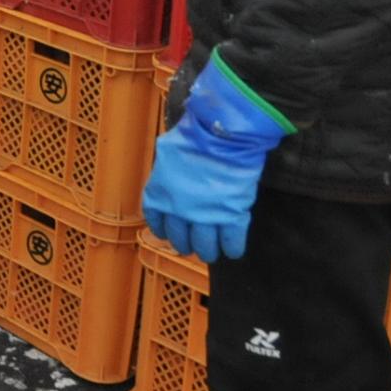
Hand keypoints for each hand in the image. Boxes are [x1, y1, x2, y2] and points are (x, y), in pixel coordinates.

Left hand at [142, 51, 293, 262]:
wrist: (220, 136)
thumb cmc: (193, 138)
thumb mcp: (168, 155)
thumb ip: (168, 172)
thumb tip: (171, 175)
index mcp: (159, 192)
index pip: (156, 219)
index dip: (163, 229)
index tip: (167, 234)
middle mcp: (178, 209)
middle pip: (180, 237)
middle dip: (186, 244)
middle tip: (192, 247)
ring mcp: (205, 215)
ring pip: (204, 244)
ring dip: (208, 251)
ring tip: (212, 254)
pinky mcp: (231, 215)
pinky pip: (231, 239)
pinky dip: (232, 247)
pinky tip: (233, 252)